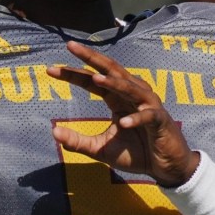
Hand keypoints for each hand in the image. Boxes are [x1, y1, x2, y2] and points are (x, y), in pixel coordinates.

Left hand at [48, 40, 198, 187]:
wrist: (165, 168)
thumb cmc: (135, 153)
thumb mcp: (101, 149)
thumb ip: (78, 142)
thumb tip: (53, 132)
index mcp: (116, 98)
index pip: (92, 80)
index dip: (73, 73)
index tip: (50, 69)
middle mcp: (131, 95)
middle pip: (110, 71)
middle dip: (91, 58)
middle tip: (71, 46)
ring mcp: (147, 105)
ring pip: (129, 88)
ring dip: (114, 83)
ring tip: (96, 79)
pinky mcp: (160, 121)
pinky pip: (148, 116)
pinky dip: (136, 118)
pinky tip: (123, 123)